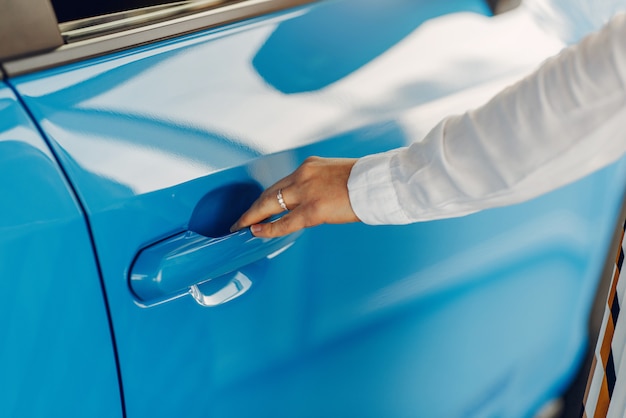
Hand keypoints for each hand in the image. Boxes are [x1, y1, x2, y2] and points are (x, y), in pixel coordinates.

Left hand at [230, 157, 360, 237]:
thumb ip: (320, 186)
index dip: (267, 196)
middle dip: (253, 207)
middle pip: (270, 192)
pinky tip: (255, 232)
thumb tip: (314, 202)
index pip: (282, 183)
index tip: (258, 205)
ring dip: (253, 217)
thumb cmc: (366, 182)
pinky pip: (284, 222)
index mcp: (311, 165)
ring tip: (240, 227)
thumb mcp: (337, 176)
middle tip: (240, 219)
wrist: (380, 182)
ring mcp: (306, 191)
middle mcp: (304, 174)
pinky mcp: (313, 209)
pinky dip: (267, 228)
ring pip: (270, 205)